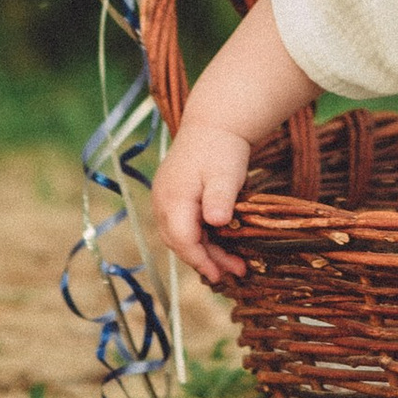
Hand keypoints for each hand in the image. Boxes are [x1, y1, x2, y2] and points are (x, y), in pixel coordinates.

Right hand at [152, 118, 257, 287]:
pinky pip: (182, 226)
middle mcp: (162, 202)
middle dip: (206, 260)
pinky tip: (219, 244)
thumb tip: (215, 221)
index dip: (201, 260)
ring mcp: (165, 200)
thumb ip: (220, 198)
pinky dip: (200, 238)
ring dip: (204, 252)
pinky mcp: (172, 198)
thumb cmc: (221, 148)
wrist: (213, 123)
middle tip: (234, 272)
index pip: (182, 240)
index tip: (221, 274)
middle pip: (180, 242)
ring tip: (232, 264)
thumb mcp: (226, 173)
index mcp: (173, 199)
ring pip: (181, 236)